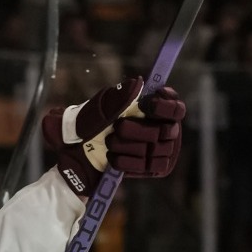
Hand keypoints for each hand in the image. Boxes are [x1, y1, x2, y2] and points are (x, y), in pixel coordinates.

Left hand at [42, 77, 187, 194]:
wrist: (76, 152)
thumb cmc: (90, 123)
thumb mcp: (99, 107)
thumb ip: (118, 96)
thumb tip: (137, 84)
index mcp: (155, 107)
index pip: (176, 108)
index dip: (164, 107)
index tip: (144, 104)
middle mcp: (163, 127)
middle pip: (167, 130)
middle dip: (139, 130)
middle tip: (117, 128)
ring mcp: (161, 149)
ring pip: (157, 149)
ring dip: (129, 146)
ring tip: (109, 143)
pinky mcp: (153, 168)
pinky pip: (150, 167)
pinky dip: (129, 162)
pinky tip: (113, 157)